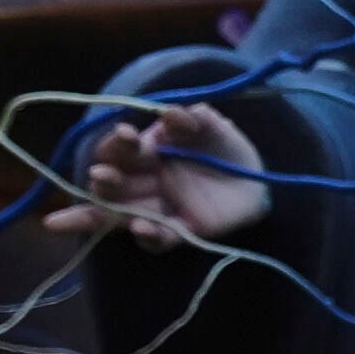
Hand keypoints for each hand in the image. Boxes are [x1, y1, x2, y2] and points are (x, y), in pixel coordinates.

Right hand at [64, 103, 270, 247]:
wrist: (255, 176)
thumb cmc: (221, 146)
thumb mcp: (210, 127)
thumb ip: (191, 118)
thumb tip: (170, 113)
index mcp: (144, 154)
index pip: (117, 151)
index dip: (116, 144)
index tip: (125, 134)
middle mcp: (143, 184)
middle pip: (111, 186)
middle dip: (105, 180)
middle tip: (100, 174)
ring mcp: (160, 209)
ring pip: (122, 216)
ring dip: (106, 213)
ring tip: (99, 207)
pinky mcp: (183, 230)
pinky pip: (160, 239)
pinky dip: (148, 236)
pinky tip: (140, 228)